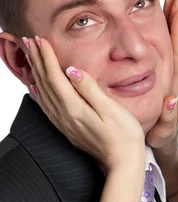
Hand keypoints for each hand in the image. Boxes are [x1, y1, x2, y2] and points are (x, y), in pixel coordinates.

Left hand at [26, 37, 144, 171]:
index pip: (55, 76)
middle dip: (37, 61)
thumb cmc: (124, 136)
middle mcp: (66, 117)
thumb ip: (89, 89)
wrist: (124, 162)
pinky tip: (37, 90)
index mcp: (75, 108)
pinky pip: (47, 109)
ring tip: (31, 58)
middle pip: (45, 84)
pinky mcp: (70, 131)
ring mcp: (66, 125)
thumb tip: (72, 70)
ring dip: (36, 75)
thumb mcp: (111, 109)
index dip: (46, 56)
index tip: (40, 39)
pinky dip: (39, 95)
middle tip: (29, 41)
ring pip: (43, 95)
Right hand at [146, 0, 177, 151]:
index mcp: (175, 87)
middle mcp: (176, 79)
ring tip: (171, 0)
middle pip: (176, 43)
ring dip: (172, 23)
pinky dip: (167, 36)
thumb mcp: (163, 131)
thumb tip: (171, 99)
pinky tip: (165, 22)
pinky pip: (167, 53)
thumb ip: (167, 117)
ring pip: (172, 46)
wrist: (164, 150)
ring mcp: (172, 79)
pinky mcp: (167, 81)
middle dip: (177, 18)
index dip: (177, 27)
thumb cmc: (161, 141)